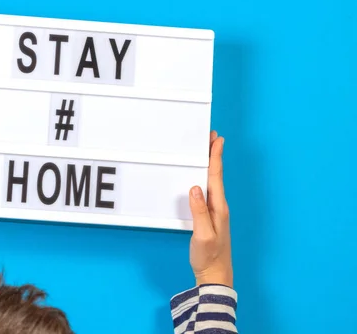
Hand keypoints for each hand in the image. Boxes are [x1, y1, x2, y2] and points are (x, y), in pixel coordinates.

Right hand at [188, 131, 232, 287]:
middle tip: (211, 137)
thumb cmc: (209, 256)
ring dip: (210, 165)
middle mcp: (219, 206)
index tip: (217, 140)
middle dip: (214, 155)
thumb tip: (195, 188)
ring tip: (207, 151)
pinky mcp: (210, 216)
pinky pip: (208, 191)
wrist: (215, 275)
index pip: (216, 177)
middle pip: (216, 175)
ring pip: (212, 181)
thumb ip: (199, 211)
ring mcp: (215, 211)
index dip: (215, 157)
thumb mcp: (202, 235)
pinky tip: (201, 177)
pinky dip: (205, 178)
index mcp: (218, 207)